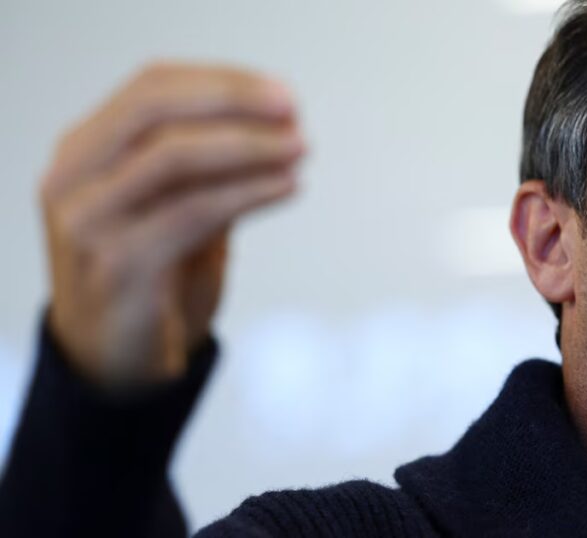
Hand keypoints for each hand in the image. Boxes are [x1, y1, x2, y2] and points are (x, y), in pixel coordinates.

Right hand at [39, 61, 303, 386]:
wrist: (120, 365)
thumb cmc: (154, 280)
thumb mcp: (180, 210)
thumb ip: (211, 169)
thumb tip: (277, 124)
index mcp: (84, 151)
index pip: (150, 87)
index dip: (221, 83)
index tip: (281, 93)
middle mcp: (72, 178)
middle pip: (153, 108)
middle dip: (232, 101)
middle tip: (292, 111)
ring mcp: (87, 221)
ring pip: (172, 155)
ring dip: (249, 146)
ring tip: (299, 149)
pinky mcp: (117, 265)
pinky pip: (192, 212)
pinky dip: (247, 192)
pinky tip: (287, 186)